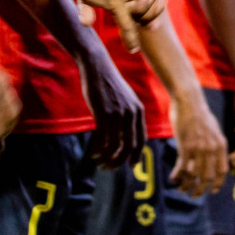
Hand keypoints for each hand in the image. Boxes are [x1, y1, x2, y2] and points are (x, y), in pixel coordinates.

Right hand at [80, 47, 144, 168]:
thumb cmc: (108, 83)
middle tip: (109, 167)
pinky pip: (102, 140)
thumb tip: (124, 137)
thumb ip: (127, 116)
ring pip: (115, 147)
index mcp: (138, 110)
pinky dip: (98, 151)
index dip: (136, 155)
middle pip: (130, 147)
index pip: (142, 140)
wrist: (97, 67)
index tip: (131, 165)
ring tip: (99, 161)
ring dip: (106, 158)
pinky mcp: (104, 113)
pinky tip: (92, 154)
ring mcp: (118, 114)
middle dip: (119, 161)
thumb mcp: (125, 99)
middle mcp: (131, 113)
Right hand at [167, 89, 228, 196]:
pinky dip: (178, 176)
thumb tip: (215, 157)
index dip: (218, 184)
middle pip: (208, 177)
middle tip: (194, 195)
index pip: (223, 171)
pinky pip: (182, 168)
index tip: (212, 190)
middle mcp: (212, 149)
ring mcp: (199, 149)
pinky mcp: (185, 147)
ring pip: (194, 176)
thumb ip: (215, 144)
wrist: (189, 100)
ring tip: (182, 190)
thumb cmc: (200, 113)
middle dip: (201, 190)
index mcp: (221, 145)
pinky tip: (173, 179)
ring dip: (187, 186)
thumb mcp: (214, 129)